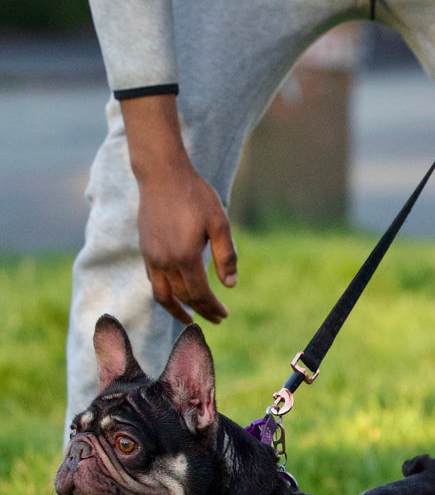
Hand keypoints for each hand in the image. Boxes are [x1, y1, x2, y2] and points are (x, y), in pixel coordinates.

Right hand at [121, 93, 236, 325]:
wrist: (161, 174)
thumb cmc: (195, 195)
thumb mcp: (220, 223)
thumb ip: (226, 256)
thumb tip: (230, 285)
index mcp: (184, 256)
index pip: (199, 294)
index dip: (212, 308)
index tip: (224, 315)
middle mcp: (164, 260)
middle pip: (183, 297)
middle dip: (200, 311)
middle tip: (217, 319)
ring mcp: (151, 256)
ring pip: (162, 295)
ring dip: (177, 310)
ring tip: (190, 320)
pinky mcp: (144, 250)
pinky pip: (154, 281)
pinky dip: (166, 294)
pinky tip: (177, 295)